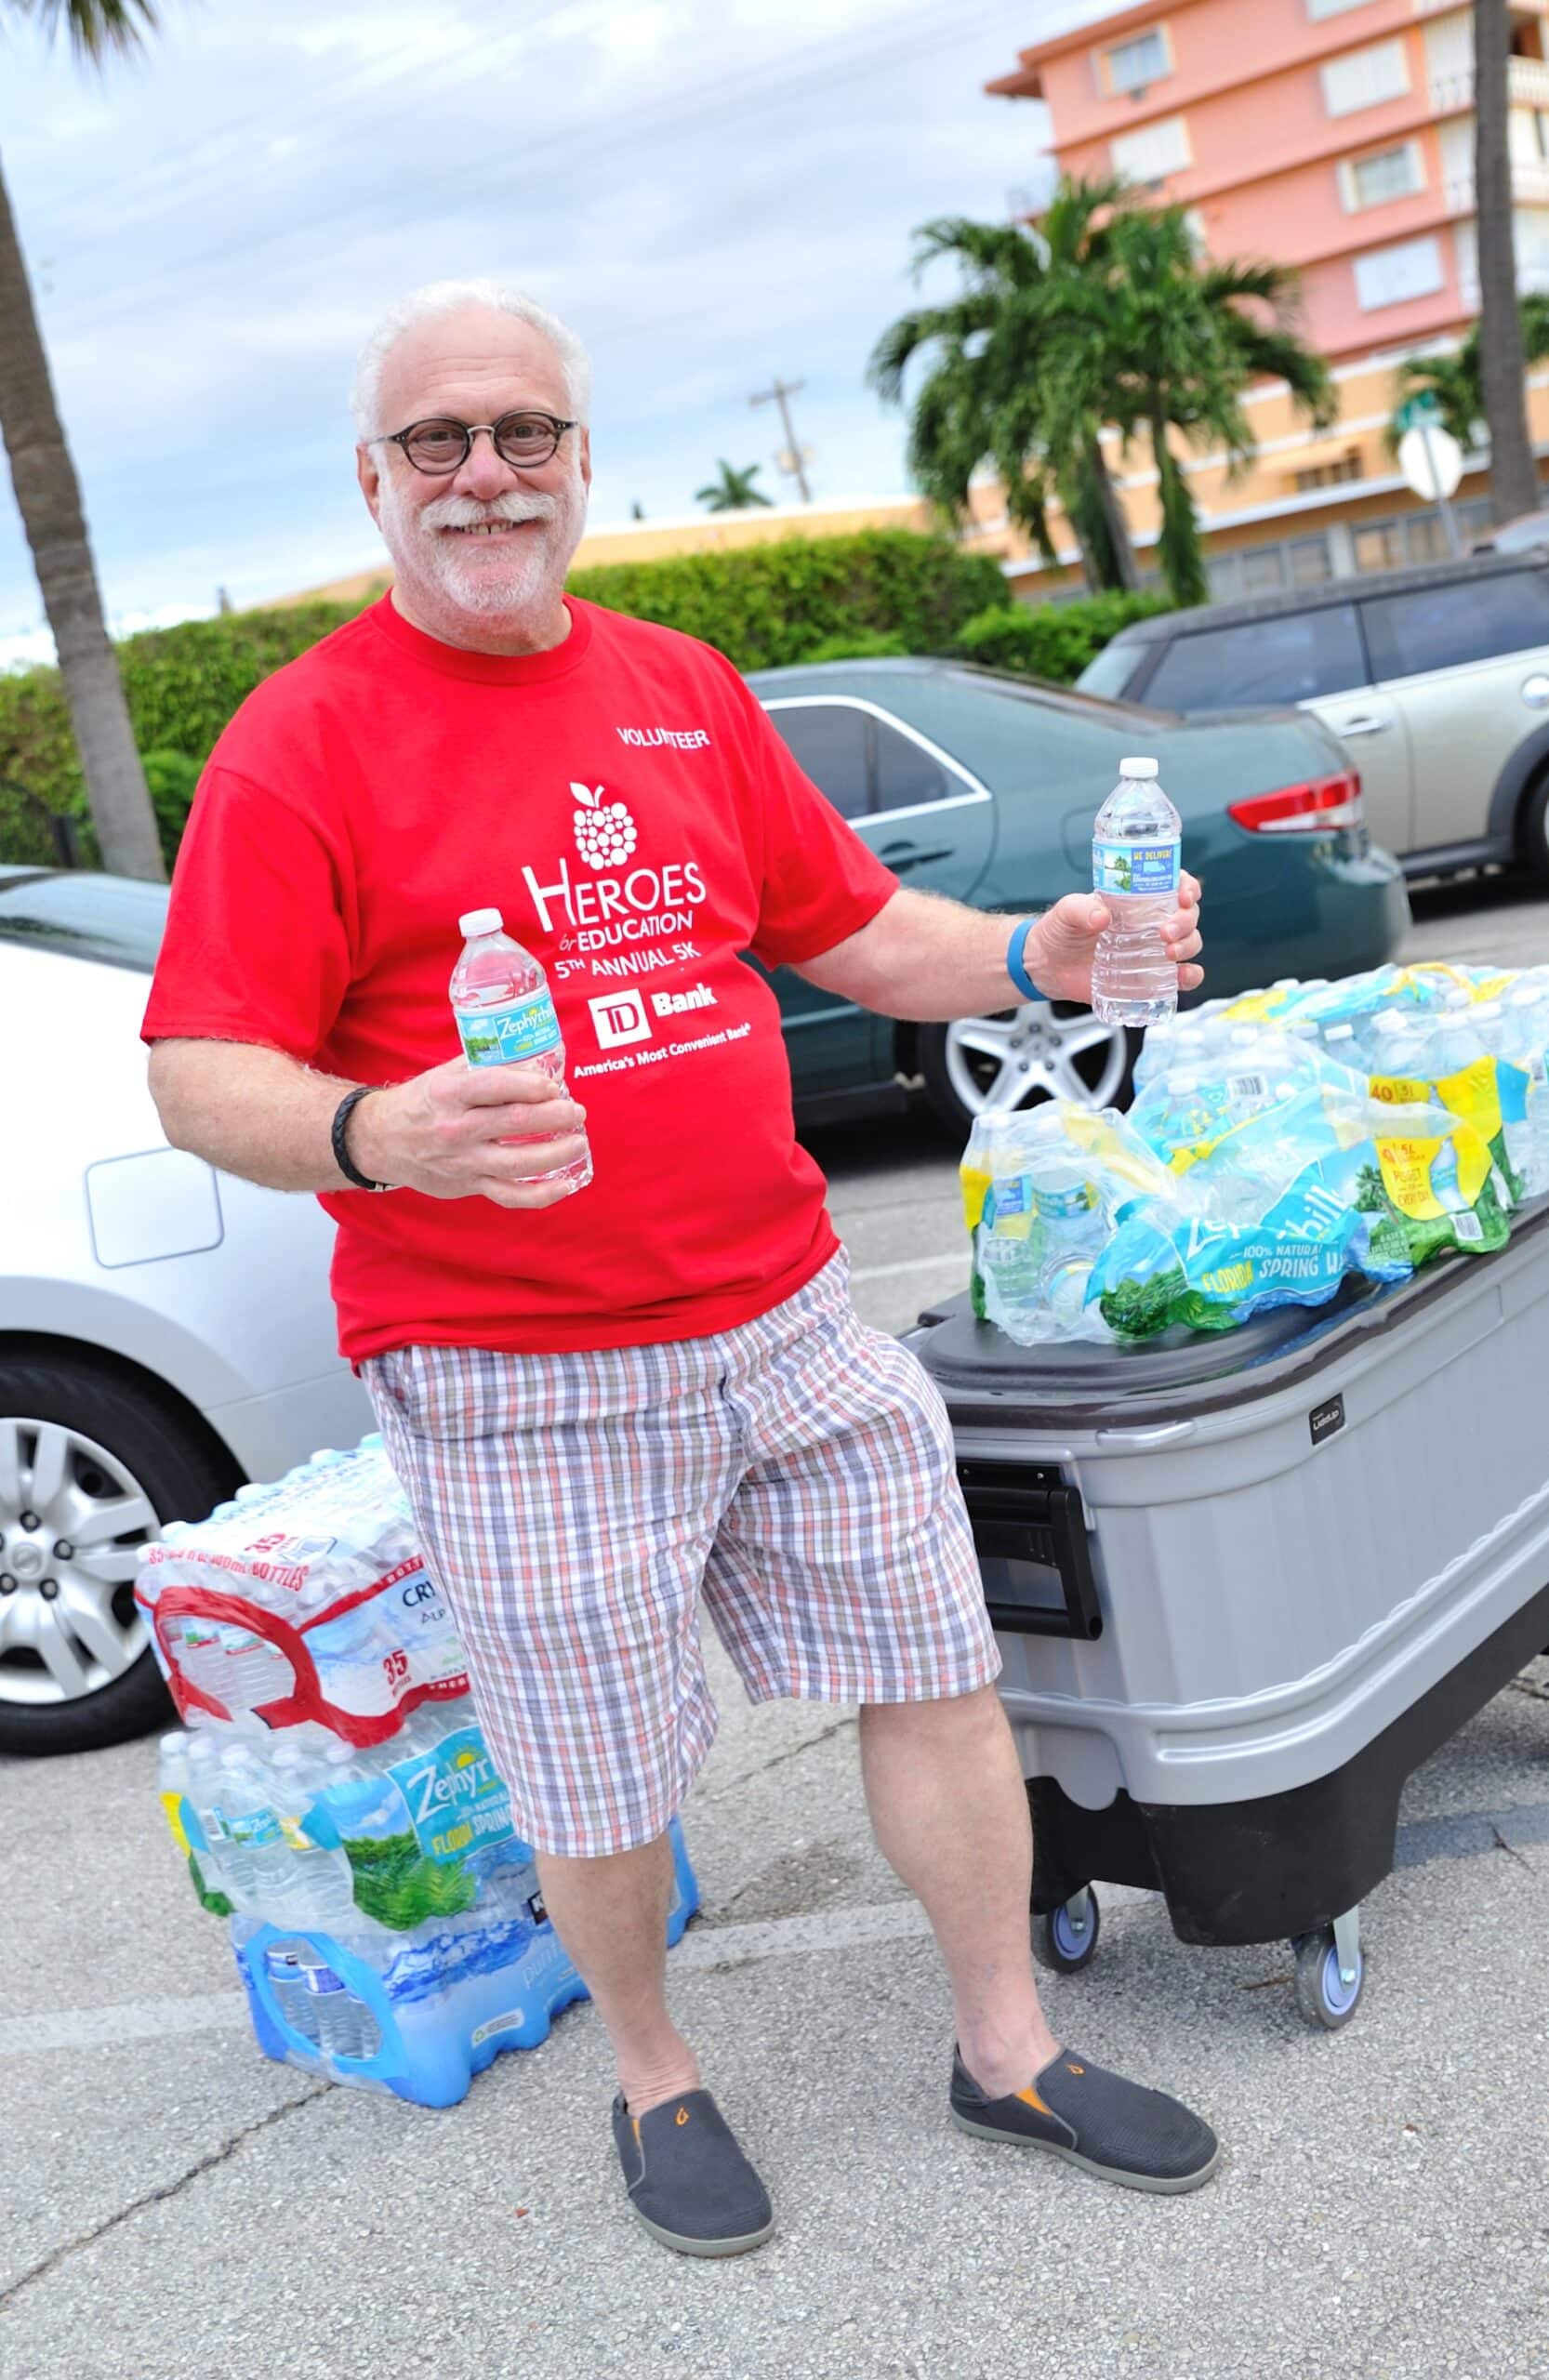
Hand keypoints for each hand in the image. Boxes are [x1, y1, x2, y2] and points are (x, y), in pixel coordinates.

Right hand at [349, 1056, 589, 1208]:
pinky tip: (565, 1185)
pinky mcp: (468, 1185)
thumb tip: (548, 1057)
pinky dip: (541, 1195)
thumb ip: (494, 1066)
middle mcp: (455, 1129)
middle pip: (513, 1123)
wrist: (382, 1140)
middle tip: (577, 1111)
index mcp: (449, 1094)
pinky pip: (509, 1196)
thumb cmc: (424, 1101)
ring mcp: (462, 1161)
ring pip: (517, 1163)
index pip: (495, 1086)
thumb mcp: (448, 1075)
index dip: (530, 1085)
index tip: (553, 1085)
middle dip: (554, 1117)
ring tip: (579, 1143)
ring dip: (556, 1154)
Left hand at [1022, 873, 1203, 1005]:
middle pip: (1188, 915)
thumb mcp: (1065, 913)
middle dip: (1185, 921)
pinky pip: (1182, 977)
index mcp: (1137, 900)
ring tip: (1169, 953)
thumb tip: (1101, 916)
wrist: (1048, 966)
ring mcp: (1153, 950)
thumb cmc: (1059, 932)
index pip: (1174, 885)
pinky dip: (1190, 976)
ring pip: (1190, 943)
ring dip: (1188, 945)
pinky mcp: (1150, 976)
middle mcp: (1151, 923)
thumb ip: (1079, 909)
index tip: (1184, 897)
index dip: (1188, 887)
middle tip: (1165, 932)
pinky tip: (1182, 976)